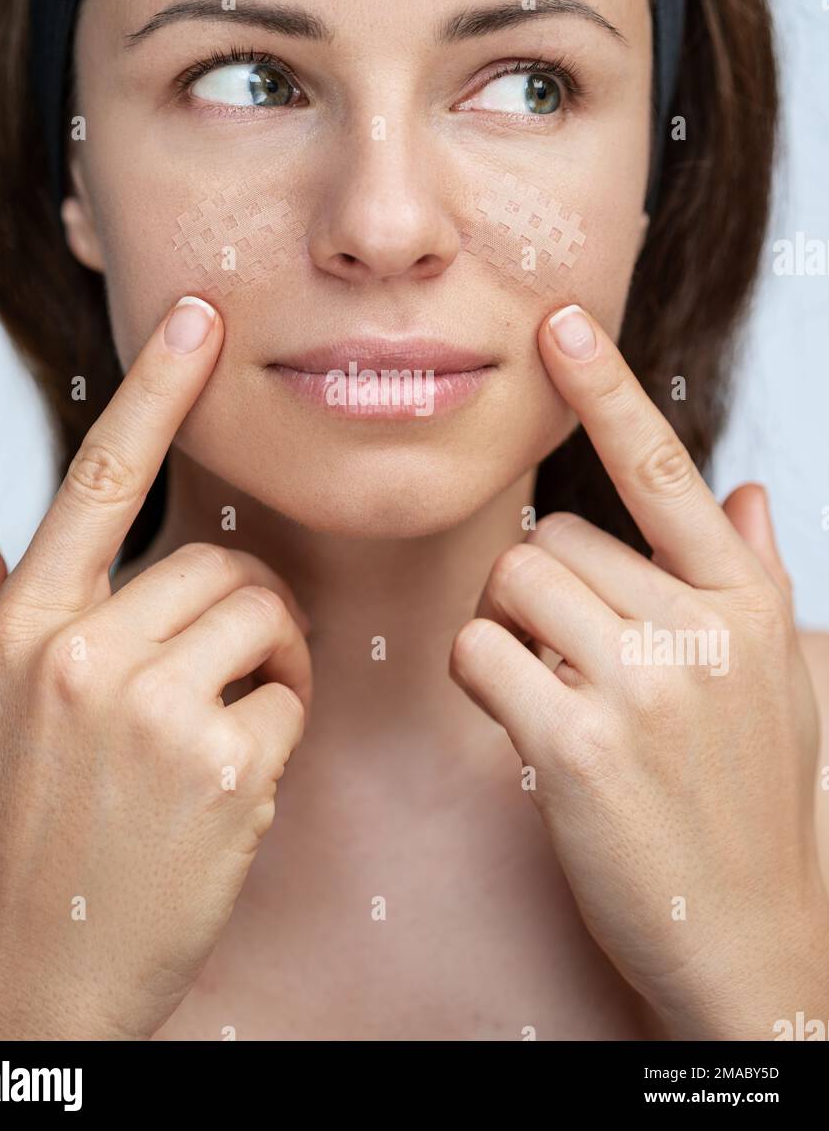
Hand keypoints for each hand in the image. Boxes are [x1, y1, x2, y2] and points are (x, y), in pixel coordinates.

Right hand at [0, 295, 311, 1040]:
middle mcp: (82, 653)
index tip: (198, 319)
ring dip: (264, 666)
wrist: (33, 979)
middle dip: (236, 615)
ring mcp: (151, 708)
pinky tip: (228, 786)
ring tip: (215, 732)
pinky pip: (290, 696)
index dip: (154, 389)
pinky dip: (277, 731)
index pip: (98, 477)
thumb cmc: (3, 838)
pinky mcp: (221, 764)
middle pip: (219, 564)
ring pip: (264, 618)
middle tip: (210, 684)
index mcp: (25, 627)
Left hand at [450, 302, 828, 1039]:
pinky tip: (526, 727)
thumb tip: (751, 495)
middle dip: (541, 590)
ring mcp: (645, 683)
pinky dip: (484, 681)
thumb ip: (754, 580)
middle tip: (570, 660)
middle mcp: (703, 628)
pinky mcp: (580, 741)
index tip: (562, 322)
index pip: (664, 473)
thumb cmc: (751, 801)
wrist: (751, 936)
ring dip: (508, 632)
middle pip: (554, 540)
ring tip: (554, 693)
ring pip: (509, 587)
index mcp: (749, 601)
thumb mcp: (779, 681)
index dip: (609, 390)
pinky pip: (480, 653)